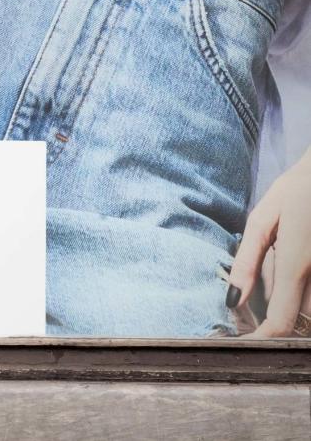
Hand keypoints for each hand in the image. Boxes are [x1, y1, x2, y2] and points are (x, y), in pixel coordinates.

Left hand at [227, 148, 310, 335]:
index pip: (282, 323)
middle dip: (277, 312)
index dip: (263, 340)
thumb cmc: (297, 191)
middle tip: (259, 286)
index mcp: (297, 264)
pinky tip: (297, 257)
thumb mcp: (263, 219)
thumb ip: (247, 262)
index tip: (243, 344)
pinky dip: (305, 286)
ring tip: (282, 259)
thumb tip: (232, 299)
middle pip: (299, 317)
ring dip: (294, 297)